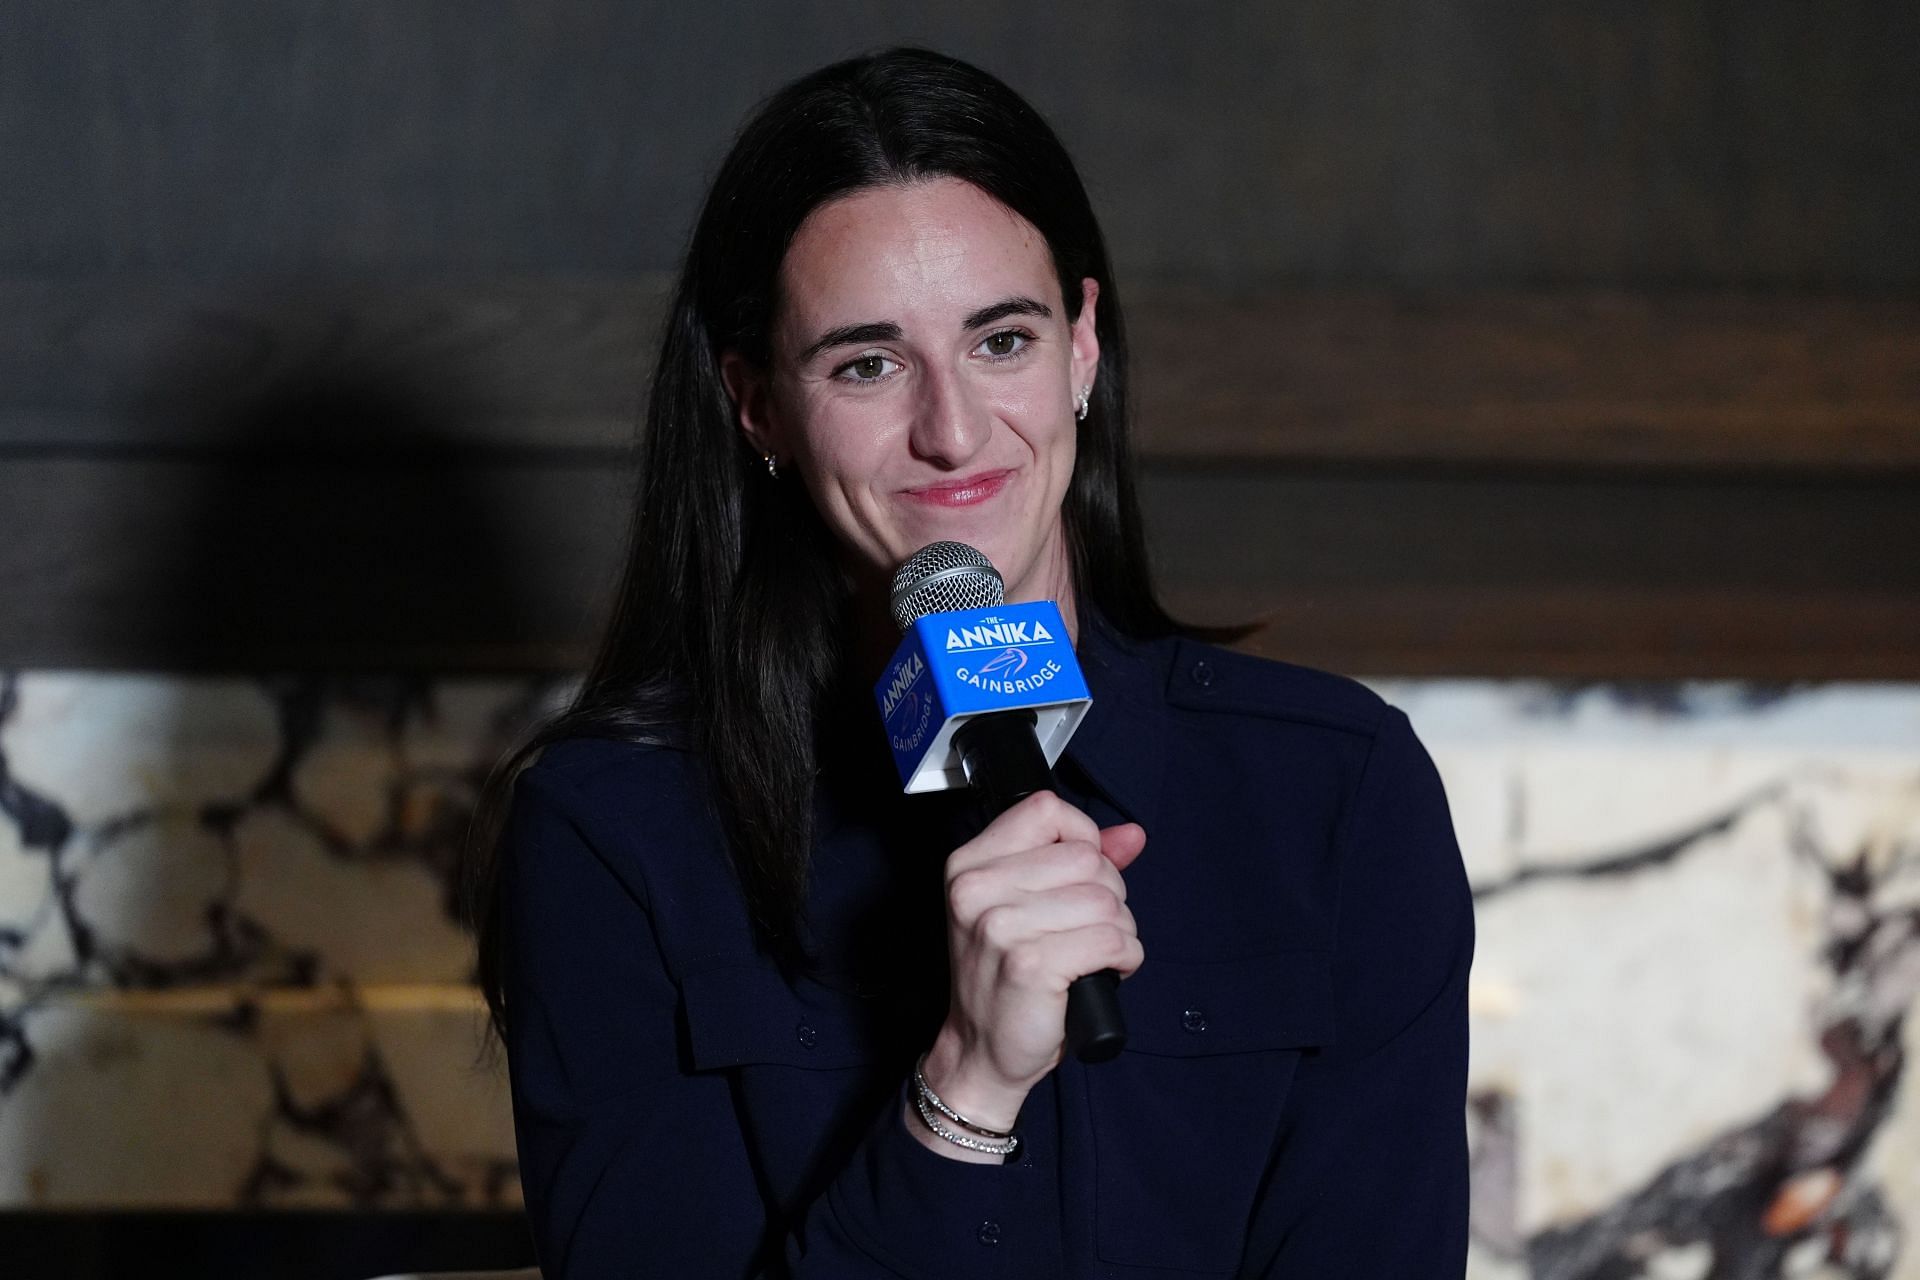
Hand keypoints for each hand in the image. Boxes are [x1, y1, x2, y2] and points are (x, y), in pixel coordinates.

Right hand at [917, 791, 1146, 1139]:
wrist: (980, 1050)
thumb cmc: (1004, 979)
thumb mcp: (1028, 906)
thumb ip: (1078, 861)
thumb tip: (1131, 834)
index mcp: (970, 864)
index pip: (1046, 810)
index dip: (1082, 837)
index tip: (1083, 875)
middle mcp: (977, 888)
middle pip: (1086, 858)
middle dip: (1108, 895)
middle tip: (1087, 930)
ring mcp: (1000, 925)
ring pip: (1106, 900)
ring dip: (1119, 932)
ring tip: (1093, 954)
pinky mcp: (1030, 964)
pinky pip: (1112, 940)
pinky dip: (1125, 958)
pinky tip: (1104, 972)